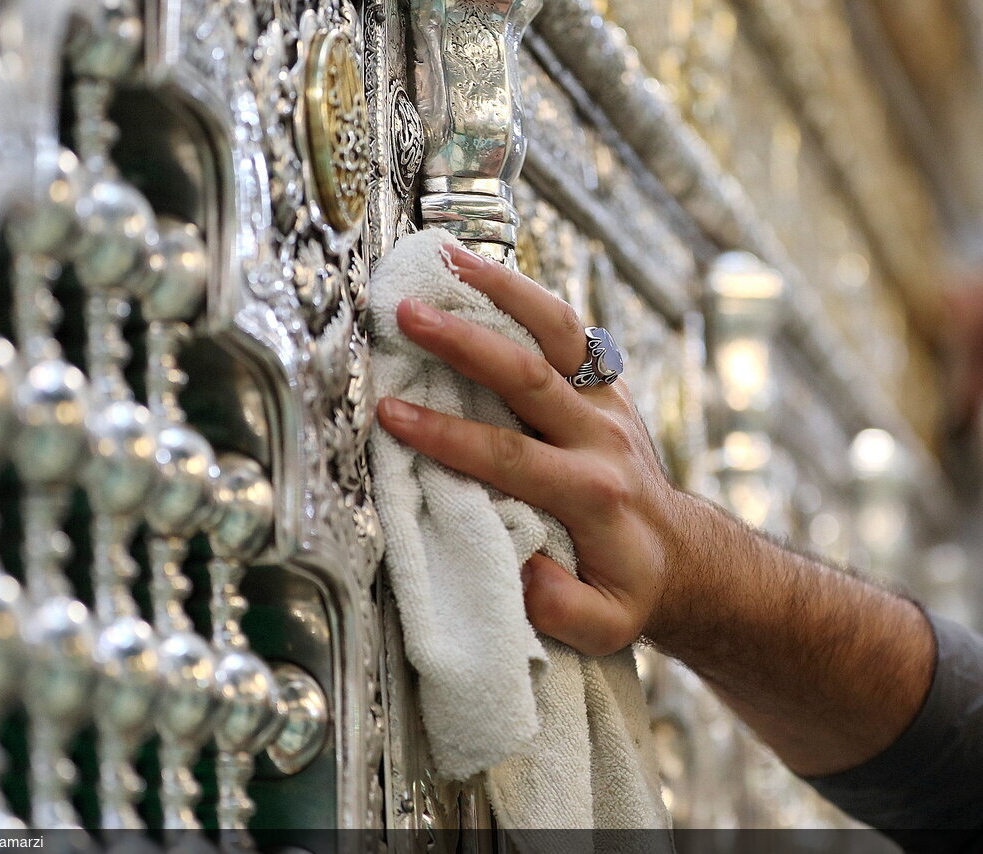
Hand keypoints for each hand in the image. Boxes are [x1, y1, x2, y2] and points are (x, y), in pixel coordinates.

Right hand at [375, 244, 691, 655]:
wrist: (681, 556)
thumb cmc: (628, 589)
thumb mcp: (606, 626)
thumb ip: (565, 610)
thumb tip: (525, 573)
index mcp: (592, 494)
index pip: (511, 457)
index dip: (448, 436)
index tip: (392, 415)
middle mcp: (601, 437)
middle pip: (530, 375)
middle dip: (465, 343)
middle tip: (408, 314)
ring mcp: (607, 404)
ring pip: (558, 330)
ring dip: (503, 289)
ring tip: (447, 256)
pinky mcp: (605, 386)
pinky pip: (567, 327)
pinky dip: (525, 293)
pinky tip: (482, 266)